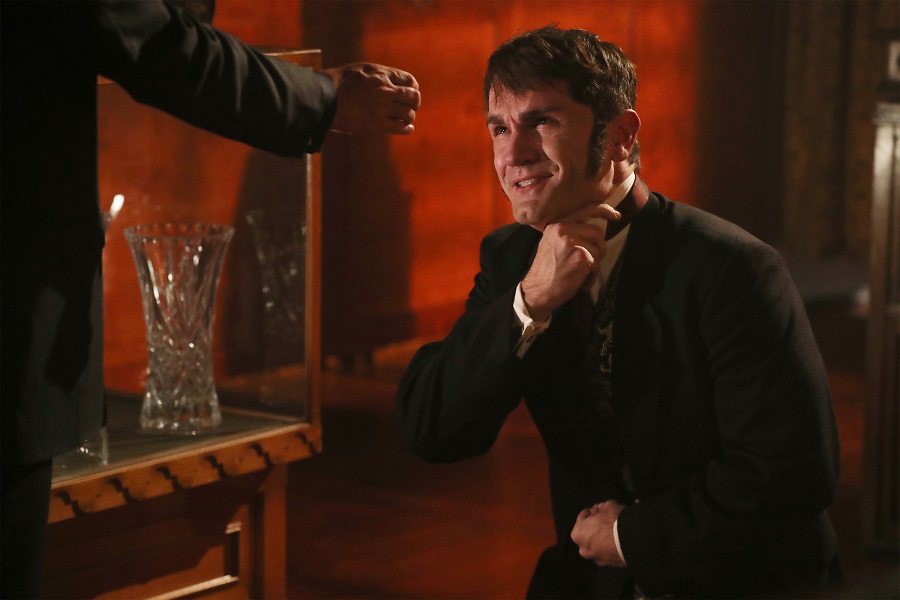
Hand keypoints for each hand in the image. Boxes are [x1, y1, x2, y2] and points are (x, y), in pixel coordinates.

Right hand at [322, 63, 420, 134]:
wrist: (325, 98)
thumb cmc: (341, 82)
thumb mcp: (363, 70)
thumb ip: (381, 75)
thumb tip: (398, 82)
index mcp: (382, 75)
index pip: (410, 81)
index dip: (413, 87)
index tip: (410, 91)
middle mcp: (384, 91)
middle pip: (413, 98)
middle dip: (414, 102)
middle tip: (411, 106)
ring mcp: (380, 109)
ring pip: (408, 114)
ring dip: (409, 116)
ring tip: (405, 118)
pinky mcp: (375, 125)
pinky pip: (399, 128)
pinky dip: (407, 128)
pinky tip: (407, 127)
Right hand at [521, 203, 620, 320]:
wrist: (537, 291)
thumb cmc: (547, 271)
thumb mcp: (552, 243)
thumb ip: (569, 232)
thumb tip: (595, 229)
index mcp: (556, 224)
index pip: (586, 209)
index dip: (604, 210)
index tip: (616, 216)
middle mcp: (563, 229)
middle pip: (597, 232)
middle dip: (599, 248)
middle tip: (590, 262)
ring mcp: (571, 242)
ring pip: (598, 248)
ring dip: (594, 264)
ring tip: (581, 273)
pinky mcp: (580, 256)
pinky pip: (597, 263)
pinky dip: (592, 276)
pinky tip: (580, 281)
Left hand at [571, 500, 625, 566]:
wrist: (632, 540)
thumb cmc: (614, 521)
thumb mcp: (608, 506)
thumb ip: (602, 508)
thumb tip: (602, 510)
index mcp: (578, 534)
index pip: (582, 519)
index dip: (589, 513)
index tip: (595, 510)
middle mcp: (584, 550)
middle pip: (588, 534)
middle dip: (594, 526)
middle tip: (604, 520)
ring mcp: (598, 559)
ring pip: (598, 545)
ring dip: (603, 538)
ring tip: (613, 530)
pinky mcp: (611, 565)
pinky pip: (609, 553)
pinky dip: (611, 547)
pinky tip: (619, 539)